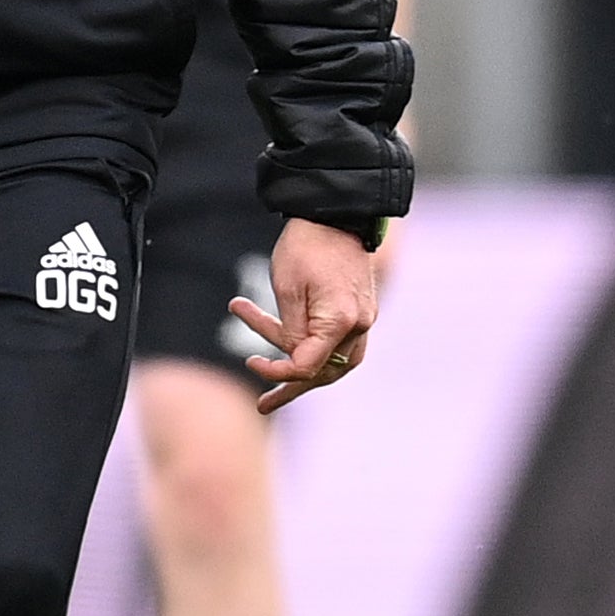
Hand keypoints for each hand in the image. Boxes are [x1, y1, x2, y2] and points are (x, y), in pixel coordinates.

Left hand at [230, 217, 380, 414]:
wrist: (335, 212)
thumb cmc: (305, 246)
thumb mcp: (287, 289)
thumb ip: (292, 333)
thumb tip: (294, 363)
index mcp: (341, 321)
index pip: (309, 366)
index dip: (278, 372)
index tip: (251, 362)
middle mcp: (360, 325)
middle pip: (326, 372)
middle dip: (292, 386)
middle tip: (263, 403)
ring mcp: (364, 319)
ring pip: (334, 361)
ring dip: (302, 369)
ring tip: (269, 375)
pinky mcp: (361, 311)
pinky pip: (338, 342)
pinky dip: (313, 348)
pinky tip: (288, 346)